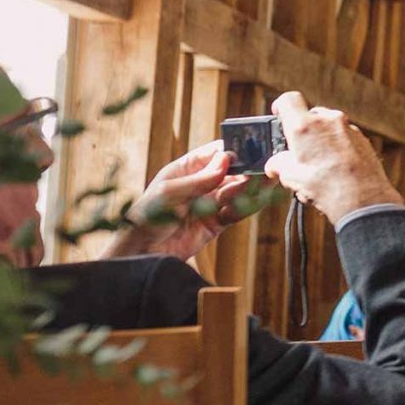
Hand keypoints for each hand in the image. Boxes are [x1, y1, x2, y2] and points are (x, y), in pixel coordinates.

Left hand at [103, 141, 257, 260]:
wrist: (141, 254)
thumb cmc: (145, 219)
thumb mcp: (169, 194)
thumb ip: (199, 179)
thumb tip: (227, 159)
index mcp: (186, 169)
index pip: (215, 153)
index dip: (233, 150)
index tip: (251, 150)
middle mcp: (200, 184)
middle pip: (232, 172)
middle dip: (247, 170)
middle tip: (263, 170)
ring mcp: (209, 204)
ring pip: (238, 192)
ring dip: (250, 188)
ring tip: (264, 184)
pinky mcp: (216, 223)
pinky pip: (236, 212)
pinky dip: (247, 207)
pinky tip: (255, 201)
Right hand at [265, 93, 401, 224]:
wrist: (363, 197)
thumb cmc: (325, 186)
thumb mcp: (291, 177)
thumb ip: (279, 164)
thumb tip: (274, 164)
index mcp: (304, 125)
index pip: (288, 100)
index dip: (280, 105)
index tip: (278, 114)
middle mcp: (328, 119)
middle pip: (309, 115)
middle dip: (302, 131)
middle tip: (297, 152)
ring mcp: (348, 127)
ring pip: (327, 126)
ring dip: (320, 140)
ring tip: (316, 166)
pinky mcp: (361, 138)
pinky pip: (343, 136)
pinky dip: (335, 146)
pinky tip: (334, 168)